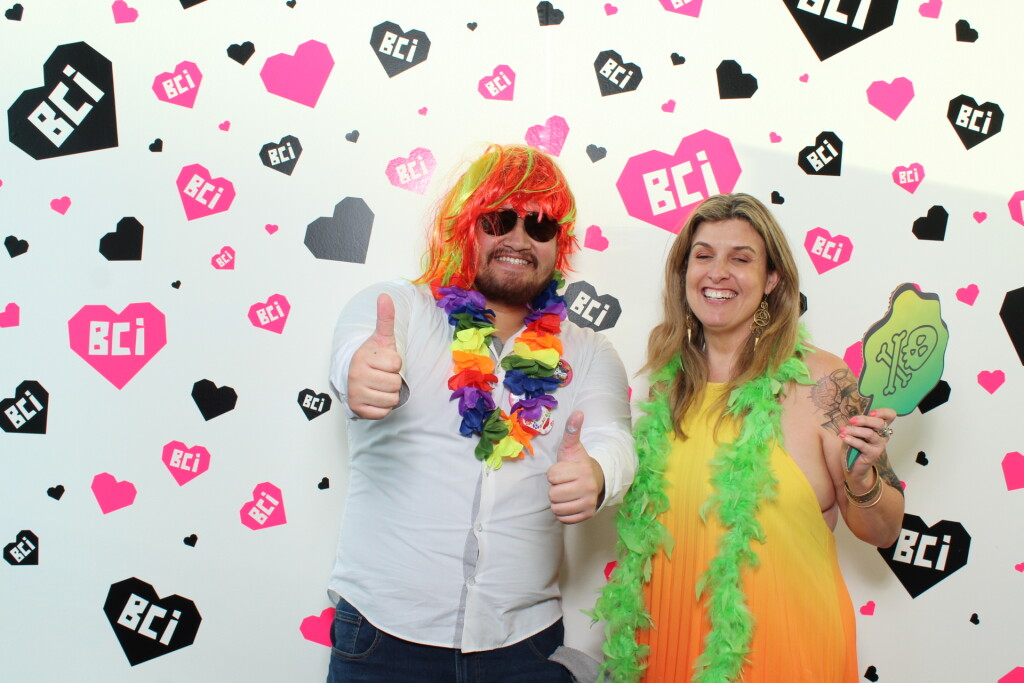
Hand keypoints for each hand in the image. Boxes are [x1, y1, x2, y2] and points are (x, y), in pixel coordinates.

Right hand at [347, 293, 402, 418]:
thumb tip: (385, 296)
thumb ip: (385, 319)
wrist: (355, 377)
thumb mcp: (381, 339)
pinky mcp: (358, 410)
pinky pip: (384, 412)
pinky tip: (375, 397)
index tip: (383, 361)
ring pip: (392, 399)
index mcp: (363, 357)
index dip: (395, 363)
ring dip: (389, 394)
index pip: (396, 363)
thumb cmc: (373, 358)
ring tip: (379, 386)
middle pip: (395, 383)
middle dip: (393, 380)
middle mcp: (355, 376)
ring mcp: (355, 393)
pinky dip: (383, 407)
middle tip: (382, 375)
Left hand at [547, 411, 604, 523]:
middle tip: (564, 483)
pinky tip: (569, 502)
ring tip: (566, 492)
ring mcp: (588, 503)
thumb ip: (572, 431)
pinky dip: (563, 512)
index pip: (552, 476)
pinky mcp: (587, 515)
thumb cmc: (577, 463)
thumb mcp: (572, 447)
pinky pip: (563, 518)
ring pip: (556, 508)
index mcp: (582, 470)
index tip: (563, 471)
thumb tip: (578, 412)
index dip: (553, 473)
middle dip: (554, 488)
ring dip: (557, 501)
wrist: (596, 480)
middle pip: (553, 494)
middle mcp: (588, 487)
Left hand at [840, 407, 896, 488]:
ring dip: (854, 430)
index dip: (883, 412)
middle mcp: (884, 435)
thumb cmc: (855, 446)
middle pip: (879, 423)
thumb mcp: (856, 431)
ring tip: (843, 430)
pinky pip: (862, 444)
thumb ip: (859, 424)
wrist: (854, 467)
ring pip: (870, 433)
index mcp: (881, 427)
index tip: (870, 412)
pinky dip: (850, 439)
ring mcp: (880, 445)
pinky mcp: (873, 454)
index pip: (890, 415)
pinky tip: (843, 436)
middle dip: (864, 420)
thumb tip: (854, 419)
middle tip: (851, 420)